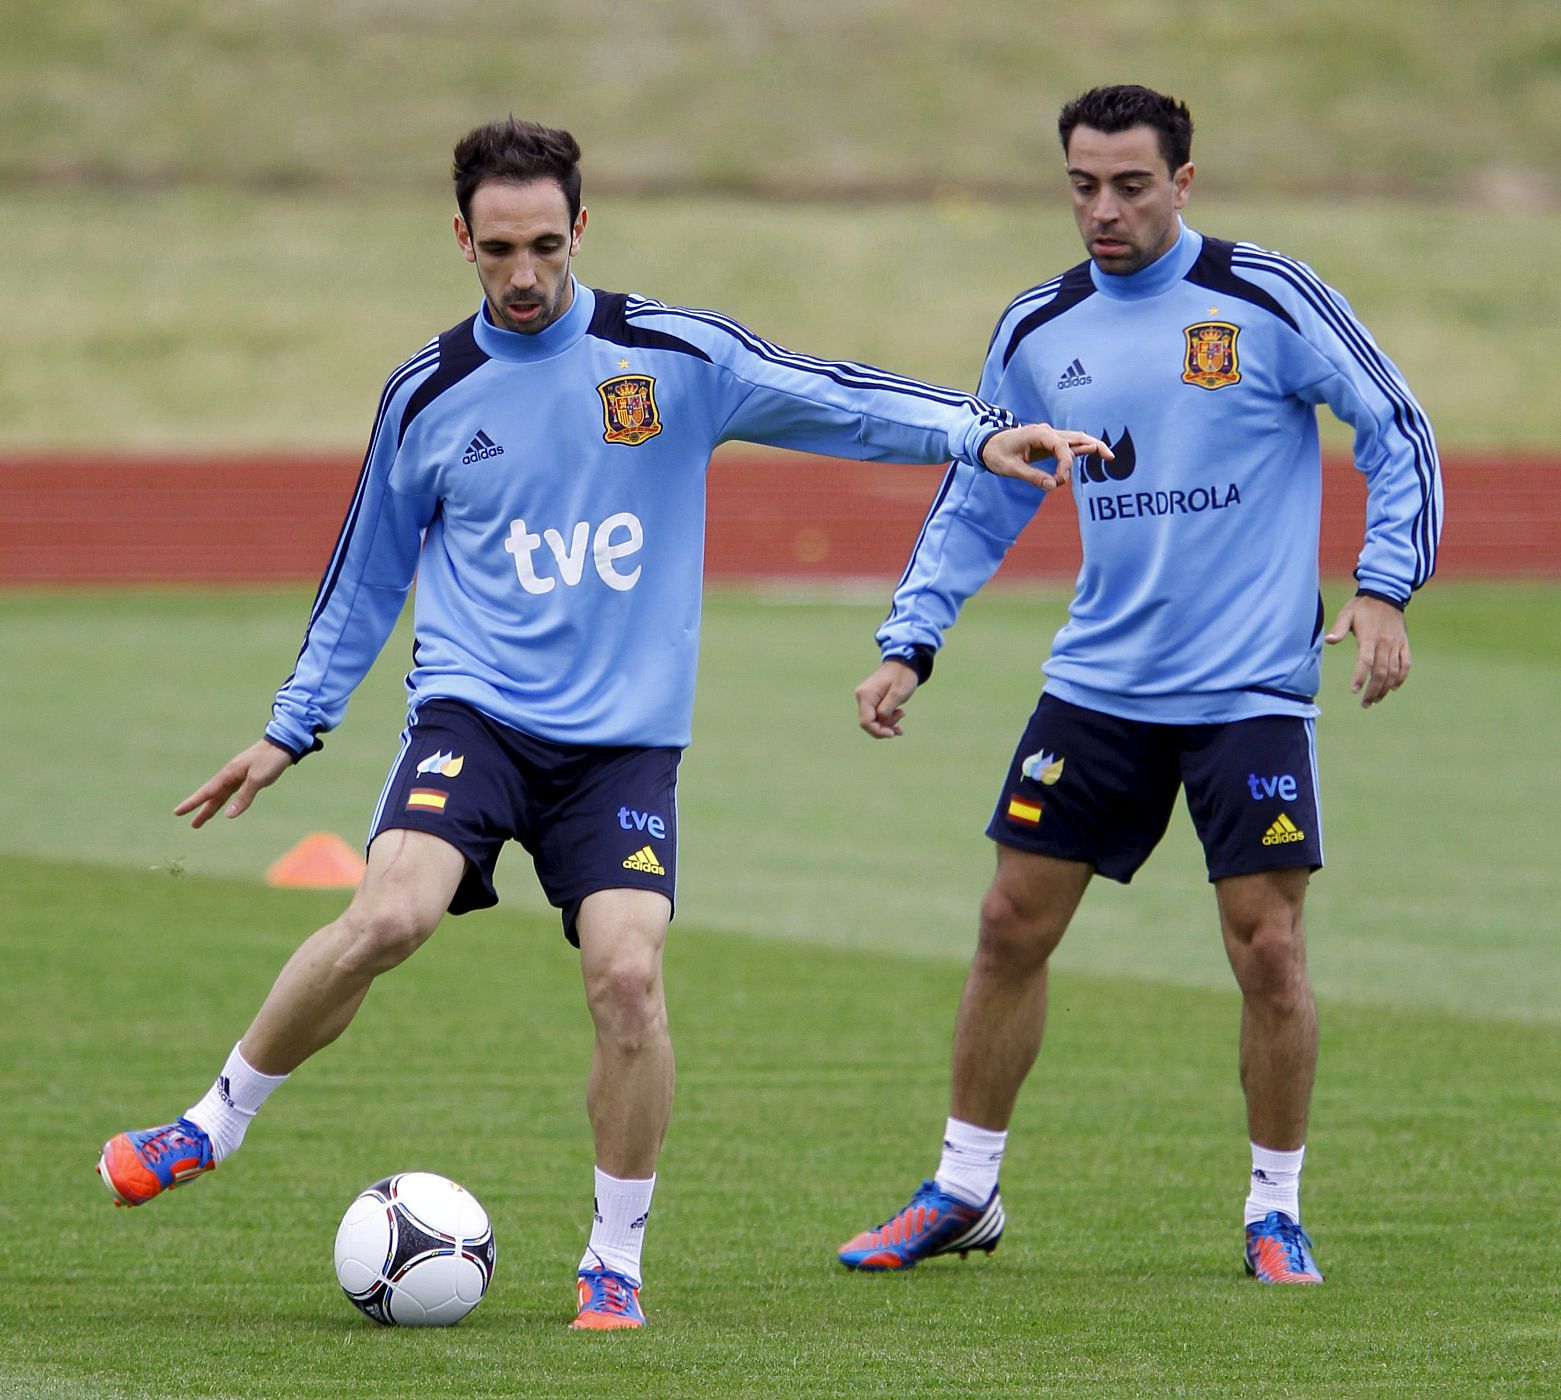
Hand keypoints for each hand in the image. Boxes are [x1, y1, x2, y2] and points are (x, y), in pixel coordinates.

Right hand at [175, 738, 293, 826]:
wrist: (284, 743)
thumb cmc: (271, 759)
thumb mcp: (258, 779)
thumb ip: (244, 797)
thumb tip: (228, 815)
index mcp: (229, 774)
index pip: (207, 792)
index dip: (192, 803)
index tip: (177, 812)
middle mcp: (230, 775)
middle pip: (213, 796)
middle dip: (202, 810)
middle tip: (193, 825)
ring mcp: (238, 775)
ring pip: (222, 794)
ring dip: (213, 806)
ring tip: (204, 819)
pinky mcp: (248, 775)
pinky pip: (232, 791)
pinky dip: (226, 799)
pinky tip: (226, 804)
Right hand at [855, 658, 920, 738]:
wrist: (903, 662)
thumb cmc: (903, 676)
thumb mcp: (898, 693)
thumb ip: (887, 710)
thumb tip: (880, 722)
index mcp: (866, 695)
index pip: (866, 721)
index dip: (878, 731)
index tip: (892, 734)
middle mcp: (862, 697)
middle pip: (868, 723)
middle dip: (884, 728)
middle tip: (900, 726)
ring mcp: (865, 698)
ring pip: (873, 720)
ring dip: (888, 723)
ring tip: (902, 714)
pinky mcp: (871, 700)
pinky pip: (876, 715)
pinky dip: (887, 719)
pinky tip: (899, 717)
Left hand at [980, 423, 1110, 490]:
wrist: (987, 443)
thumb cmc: (996, 454)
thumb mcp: (1011, 468)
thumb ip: (1032, 476)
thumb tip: (1052, 486)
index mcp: (1038, 434)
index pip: (1062, 447)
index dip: (1066, 465)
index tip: (1060, 481)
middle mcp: (1047, 432)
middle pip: (1076, 437)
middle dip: (1093, 446)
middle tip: (1109, 457)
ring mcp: (1049, 436)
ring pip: (1076, 439)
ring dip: (1091, 446)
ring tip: (1108, 456)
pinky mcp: (1049, 442)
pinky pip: (1068, 445)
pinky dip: (1081, 449)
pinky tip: (1094, 453)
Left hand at [1325, 595, 1410, 707]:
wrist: (1386, 595)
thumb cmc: (1362, 606)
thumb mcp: (1346, 614)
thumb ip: (1338, 628)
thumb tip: (1329, 640)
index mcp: (1369, 637)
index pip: (1365, 661)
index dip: (1360, 677)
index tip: (1354, 690)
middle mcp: (1385, 643)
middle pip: (1381, 671)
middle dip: (1373, 690)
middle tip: (1365, 704)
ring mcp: (1396, 644)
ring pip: (1394, 671)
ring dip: (1386, 688)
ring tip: (1376, 699)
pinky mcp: (1404, 644)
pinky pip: (1406, 663)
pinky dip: (1401, 677)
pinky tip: (1393, 687)